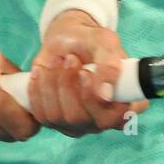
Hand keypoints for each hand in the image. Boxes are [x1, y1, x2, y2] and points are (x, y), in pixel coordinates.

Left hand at [27, 10, 148, 137]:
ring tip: (57, 61)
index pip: (117, 118)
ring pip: (59, 117)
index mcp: (125, 101)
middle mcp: (104, 119)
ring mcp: (79, 124)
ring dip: (53, 84)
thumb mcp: (104, 42)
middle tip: (70, 59)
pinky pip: (41, 115)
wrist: (66, 38)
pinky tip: (42, 71)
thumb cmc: (90, 41)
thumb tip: (104, 95)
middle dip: (70, 86)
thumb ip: (109, 65)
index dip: (97, 100)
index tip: (85, 72)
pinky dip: (38, 89)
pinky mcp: (55, 122)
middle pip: (83, 120)